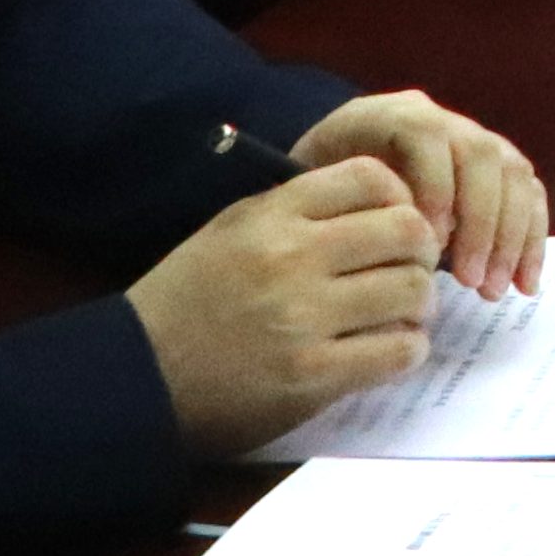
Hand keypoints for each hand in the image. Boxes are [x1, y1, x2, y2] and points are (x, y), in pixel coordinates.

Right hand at [129, 162, 450, 456]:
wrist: (131, 378)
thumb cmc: (185, 302)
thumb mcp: (230, 232)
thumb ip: (298, 212)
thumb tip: (385, 203)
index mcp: (270, 215)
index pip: (372, 177)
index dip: (400, 199)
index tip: (396, 225)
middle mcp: (290, 257)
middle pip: (408, 231)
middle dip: (422, 252)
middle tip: (411, 271)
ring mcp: (302, 317)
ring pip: (412, 290)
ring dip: (418, 305)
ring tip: (402, 315)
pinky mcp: (310, 375)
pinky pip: (398, 350)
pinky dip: (406, 350)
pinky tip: (388, 350)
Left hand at [289, 91, 548, 299]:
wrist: (325, 195)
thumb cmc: (311, 206)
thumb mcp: (313, 200)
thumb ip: (353, 210)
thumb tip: (409, 246)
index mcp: (387, 116)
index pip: (426, 135)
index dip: (435, 184)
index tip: (429, 241)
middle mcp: (440, 120)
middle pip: (481, 154)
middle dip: (482, 222)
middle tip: (470, 280)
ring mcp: (474, 141)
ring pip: (514, 174)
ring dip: (511, 237)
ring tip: (492, 290)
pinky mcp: (497, 169)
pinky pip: (529, 195)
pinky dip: (532, 240)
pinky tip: (524, 283)